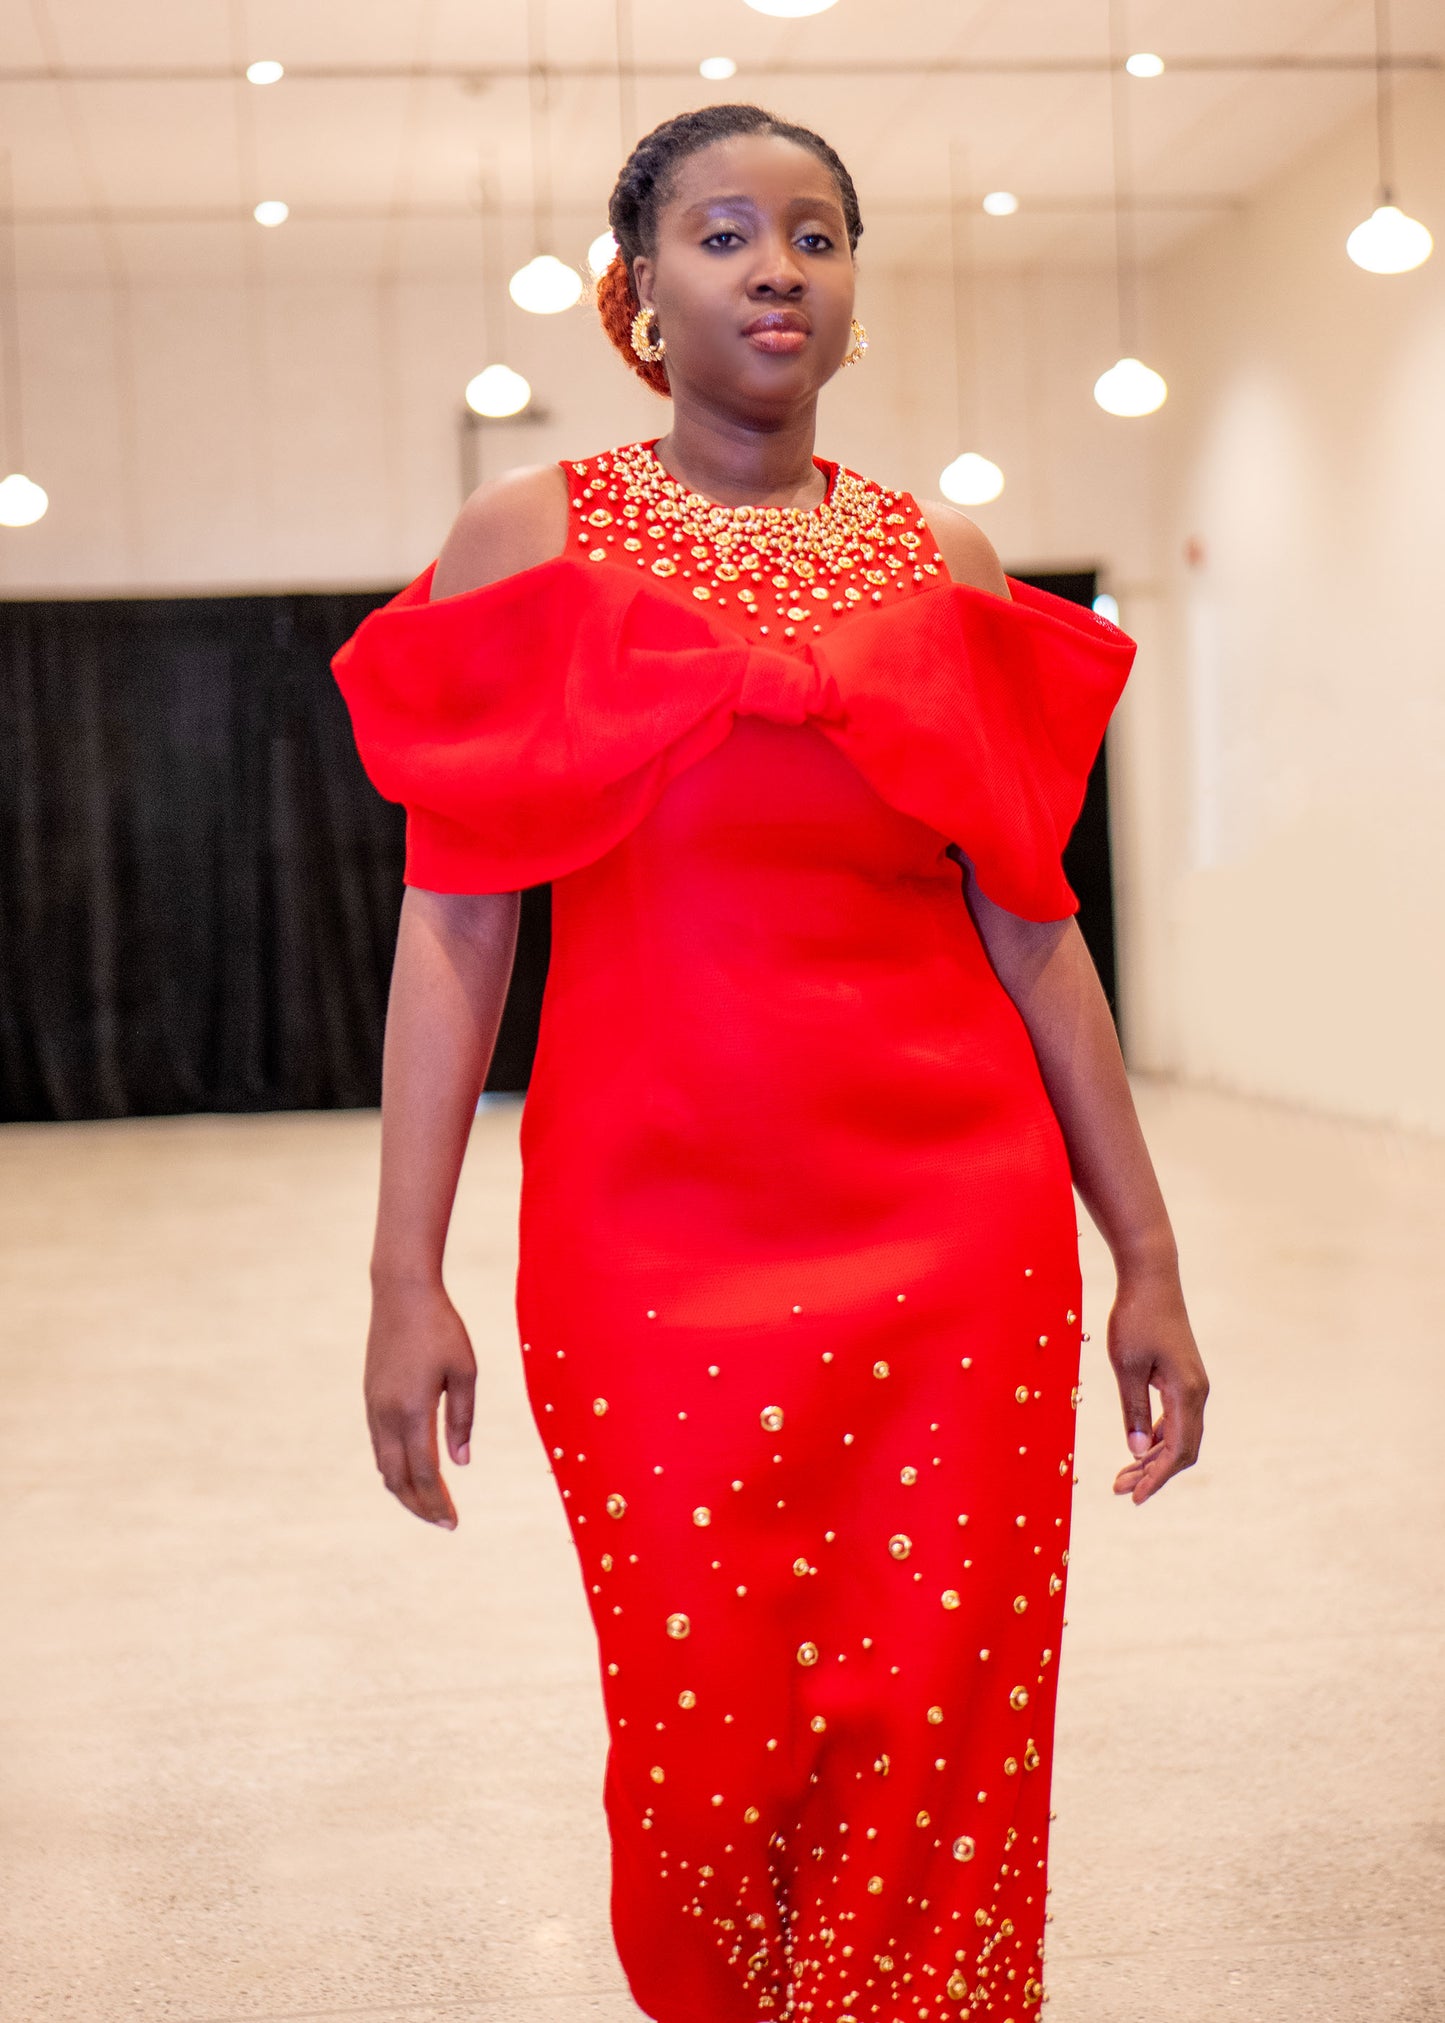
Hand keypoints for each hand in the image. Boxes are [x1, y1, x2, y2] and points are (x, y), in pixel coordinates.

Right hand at [364, 1279, 476, 1527]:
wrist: (401, 1294)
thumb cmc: (441, 1329)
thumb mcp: (465, 1371)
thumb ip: (462, 1419)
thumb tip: (461, 1463)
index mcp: (412, 1411)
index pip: (424, 1473)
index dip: (437, 1502)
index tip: (454, 1522)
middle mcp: (386, 1415)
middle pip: (398, 1479)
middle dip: (420, 1505)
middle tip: (444, 1522)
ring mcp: (374, 1408)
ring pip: (384, 1465)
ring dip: (405, 1489)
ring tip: (429, 1504)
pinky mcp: (371, 1398)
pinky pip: (379, 1446)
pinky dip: (394, 1468)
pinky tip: (411, 1471)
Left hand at [1106, 1262, 1208, 1504]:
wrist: (1151, 1279)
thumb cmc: (1135, 1319)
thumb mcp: (1126, 1366)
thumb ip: (1132, 1409)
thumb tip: (1134, 1451)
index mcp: (1186, 1393)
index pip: (1177, 1451)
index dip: (1156, 1478)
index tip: (1134, 1498)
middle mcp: (1197, 1393)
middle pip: (1181, 1449)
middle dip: (1152, 1473)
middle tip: (1119, 1489)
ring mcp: (1193, 1385)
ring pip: (1178, 1435)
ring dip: (1152, 1457)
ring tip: (1122, 1476)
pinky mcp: (1183, 1377)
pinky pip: (1175, 1419)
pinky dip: (1156, 1437)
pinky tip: (1137, 1447)